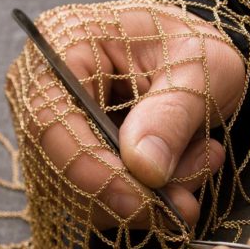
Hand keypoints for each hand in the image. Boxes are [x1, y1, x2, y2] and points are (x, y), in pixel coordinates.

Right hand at [20, 2, 244, 227]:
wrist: (200, 64)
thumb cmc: (198, 53)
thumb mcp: (204, 70)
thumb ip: (173, 114)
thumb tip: (143, 167)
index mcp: (64, 44)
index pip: (51, 120)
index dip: (91, 169)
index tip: (141, 201)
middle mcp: (45, 87)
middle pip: (58, 163)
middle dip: (127, 192)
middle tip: (183, 203)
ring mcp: (56, 126)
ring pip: (80, 190)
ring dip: (143, 196)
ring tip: (197, 166)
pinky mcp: (75, 156)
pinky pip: (97, 196)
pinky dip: (144, 197)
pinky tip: (183, 171)